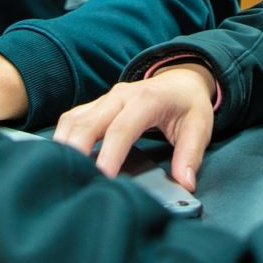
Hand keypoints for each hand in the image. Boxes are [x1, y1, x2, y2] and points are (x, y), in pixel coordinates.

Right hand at [52, 64, 216, 191]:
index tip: (102, 177)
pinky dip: (64, 137)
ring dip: (65, 143)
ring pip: (75, 118)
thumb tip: (185, 183)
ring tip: (63, 171)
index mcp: (146, 100)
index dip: (110, 153)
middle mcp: (120, 96)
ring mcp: (105, 99)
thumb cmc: (188, 105)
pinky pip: (73, 118)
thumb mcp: (200, 127)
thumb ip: (190, 155)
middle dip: (77, 149)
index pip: (122, 128)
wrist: (180, 80)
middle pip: (89, 121)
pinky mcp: (96, 105)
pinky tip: (63, 157)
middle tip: (72, 178)